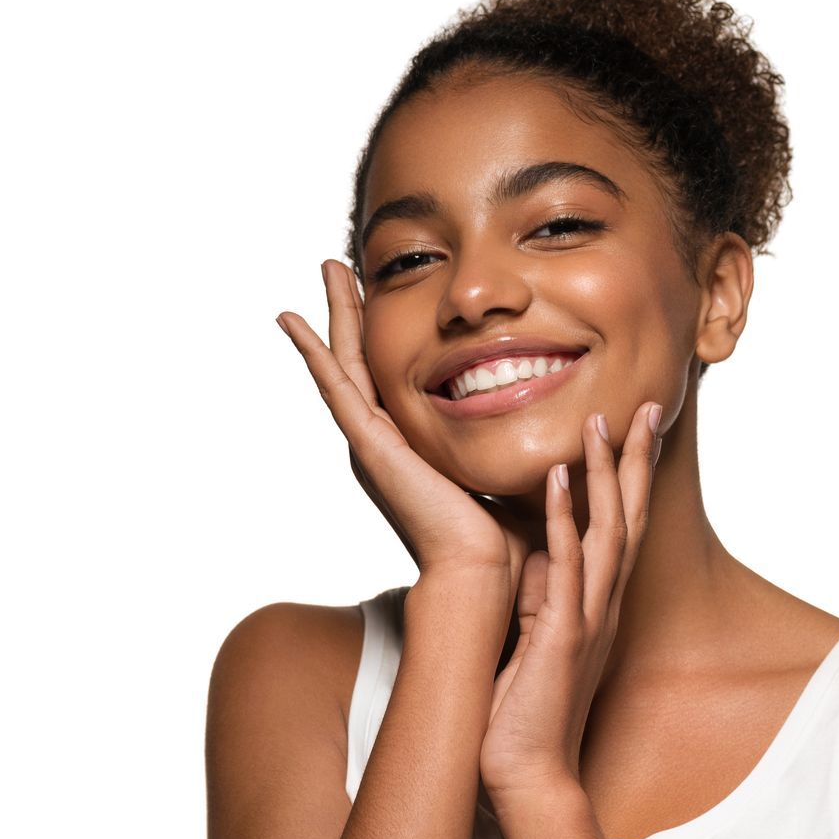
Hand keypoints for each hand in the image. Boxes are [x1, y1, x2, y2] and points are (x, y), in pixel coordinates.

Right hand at [276, 260, 537, 596]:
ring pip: (344, 362)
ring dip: (334, 313)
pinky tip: (291, 321)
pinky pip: (335, 386)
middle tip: (340, 265)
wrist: (483, 574)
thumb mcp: (505, 472)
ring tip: (327, 268)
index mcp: (409, 449)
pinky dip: (312, 352)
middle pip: (360, 360)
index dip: (383, 331)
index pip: (390, 375)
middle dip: (352, 310)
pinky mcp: (368, 445)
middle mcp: (381, 443)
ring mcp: (370, 442)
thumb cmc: (502, 541)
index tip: (381, 290)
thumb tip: (546, 418)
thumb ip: (512, 443)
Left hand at [478, 403, 661, 802]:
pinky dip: (567, 521)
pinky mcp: (565, 637)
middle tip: (643, 404)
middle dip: (635, 460)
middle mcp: (603, 606)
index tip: (631, 428)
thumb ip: (543, 599)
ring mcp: (589, 620)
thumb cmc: (524, 716)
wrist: (527, 776)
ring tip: (600, 420)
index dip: (628, 477)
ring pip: (608, 533)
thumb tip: (533, 558)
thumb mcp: (536, 643)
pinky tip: (562, 479)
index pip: (621, 528)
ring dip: (606, 475)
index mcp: (597, 606)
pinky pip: (569, 568)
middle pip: (629, 518)